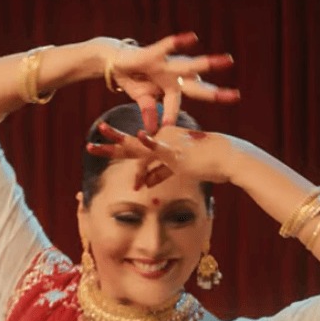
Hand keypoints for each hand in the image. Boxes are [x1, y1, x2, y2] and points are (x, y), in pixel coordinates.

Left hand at [89, 123, 239, 189]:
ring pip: (136, 147)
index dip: (118, 147)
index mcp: (163, 139)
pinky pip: (160, 149)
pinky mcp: (178, 153)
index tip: (102, 144)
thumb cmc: (208, 163)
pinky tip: (138, 136)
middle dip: (109, 144)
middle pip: (131, 143)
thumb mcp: (180, 169)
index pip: (137, 144)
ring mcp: (169, 145)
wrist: (230, 159)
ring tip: (93, 146)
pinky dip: (149, 144)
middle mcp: (163, 138)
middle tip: (89, 145)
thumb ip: (160, 173)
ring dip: (114, 146)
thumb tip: (144, 184)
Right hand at [105, 33, 239, 132]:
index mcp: (173, 89)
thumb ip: (150, 111)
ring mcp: (166, 66)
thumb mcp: (142, 99)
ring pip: (190, 67)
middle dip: (215, 93)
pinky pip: (167, 47)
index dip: (174, 119)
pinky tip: (193, 37)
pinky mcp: (154, 54)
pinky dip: (179, 42)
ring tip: (229, 61)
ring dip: (208, 64)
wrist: (117, 61)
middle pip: (197, 88)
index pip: (178, 108)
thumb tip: (151, 131)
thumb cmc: (134, 80)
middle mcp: (175, 77)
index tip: (173, 132)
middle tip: (235, 97)